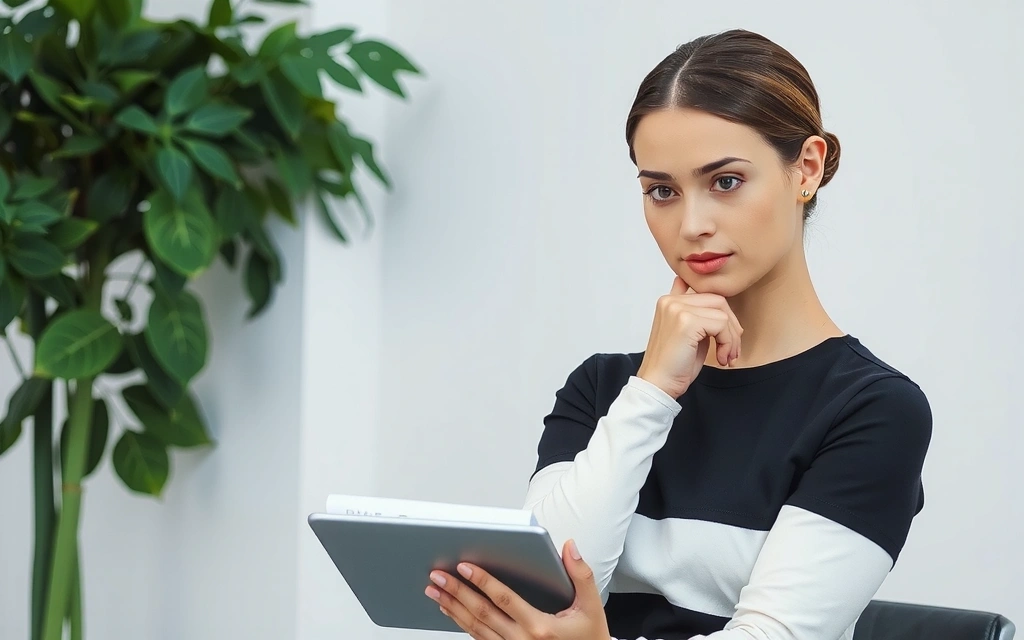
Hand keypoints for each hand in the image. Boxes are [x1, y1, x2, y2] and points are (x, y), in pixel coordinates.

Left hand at [424, 539, 610, 639]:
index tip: (464, 566)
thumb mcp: (592, 607)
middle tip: (436, 576)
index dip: (482, 581)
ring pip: (475, 628)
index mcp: (540, 627)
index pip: (504, 599)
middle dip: (456, 592)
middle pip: (482, 613)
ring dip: (453, 608)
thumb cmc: (589, 638)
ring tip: (434, 592)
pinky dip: (461, 624)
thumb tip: (569, 547)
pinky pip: (480, 639)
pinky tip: (450, 611)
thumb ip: (581, 575)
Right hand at [636, 276, 742, 397]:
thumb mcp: (687, 333)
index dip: (722, 316)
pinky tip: (720, 358)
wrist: (658, 385)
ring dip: (731, 338)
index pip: (708, 295)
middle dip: (732, 327)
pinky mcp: (686, 322)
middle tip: (732, 349)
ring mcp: (678, 309)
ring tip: (726, 356)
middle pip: (719, 301)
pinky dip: (727, 344)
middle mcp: (671, 301)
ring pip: (723, 314)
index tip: (724, 337)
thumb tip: (723, 311)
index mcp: (669, 301)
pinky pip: (722, 325)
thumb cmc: (673, 365)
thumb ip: (698, 316)